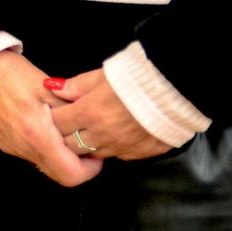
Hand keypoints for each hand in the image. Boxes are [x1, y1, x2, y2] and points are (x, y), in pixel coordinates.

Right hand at [0, 50, 101, 187]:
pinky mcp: (6, 143)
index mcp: (36, 134)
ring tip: (68, 131)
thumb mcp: (48, 88)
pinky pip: (33, 156)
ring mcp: (12, 148)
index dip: (90, 169)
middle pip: (60, 175)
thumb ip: (72, 112)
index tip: (97, 153)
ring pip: (47, 167)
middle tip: (87, 143)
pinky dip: (47, 149)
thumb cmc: (8, 72)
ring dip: (62, 157)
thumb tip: (93, 127)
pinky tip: (49, 127)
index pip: (70, 174)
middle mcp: (22, 147)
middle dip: (79, 164)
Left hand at [47, 69, 172, 161]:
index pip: (58, 123)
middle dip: (65, 136)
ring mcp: (122, 146)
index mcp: (90, 112)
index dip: (53, 118)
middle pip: (71, 145)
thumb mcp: (103, 74)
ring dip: (88, 144)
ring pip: (94, 153)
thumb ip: (77, 85)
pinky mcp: (141, 153)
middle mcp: (103, 134)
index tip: (54, 113)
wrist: (178, 89)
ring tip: (91, 130)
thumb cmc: (140, 77)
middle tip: (69, 125)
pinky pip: (118, 156)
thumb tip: (53, 88)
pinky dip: (111, 148)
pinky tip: (114, 136)